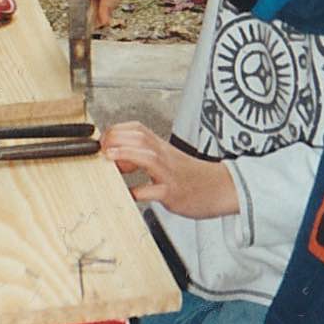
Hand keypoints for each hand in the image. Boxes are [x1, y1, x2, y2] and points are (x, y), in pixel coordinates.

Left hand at [101, 122, 239, 218]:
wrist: (220, 188)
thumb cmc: (192, 177)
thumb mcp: (168, 161)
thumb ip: (142, 159)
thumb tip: (117, 162)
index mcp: (162, 148)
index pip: (138, 129)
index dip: (117, 130)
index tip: (104, 139)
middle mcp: (165, 157)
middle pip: (141, 138)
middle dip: (117, 138)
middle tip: (102, 148)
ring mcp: (170, 174)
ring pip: (148, 157)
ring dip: (126, 155)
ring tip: (109, 157)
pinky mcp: (173, 192)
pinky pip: (155, 191)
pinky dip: (139, 192)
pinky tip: (129, 194)